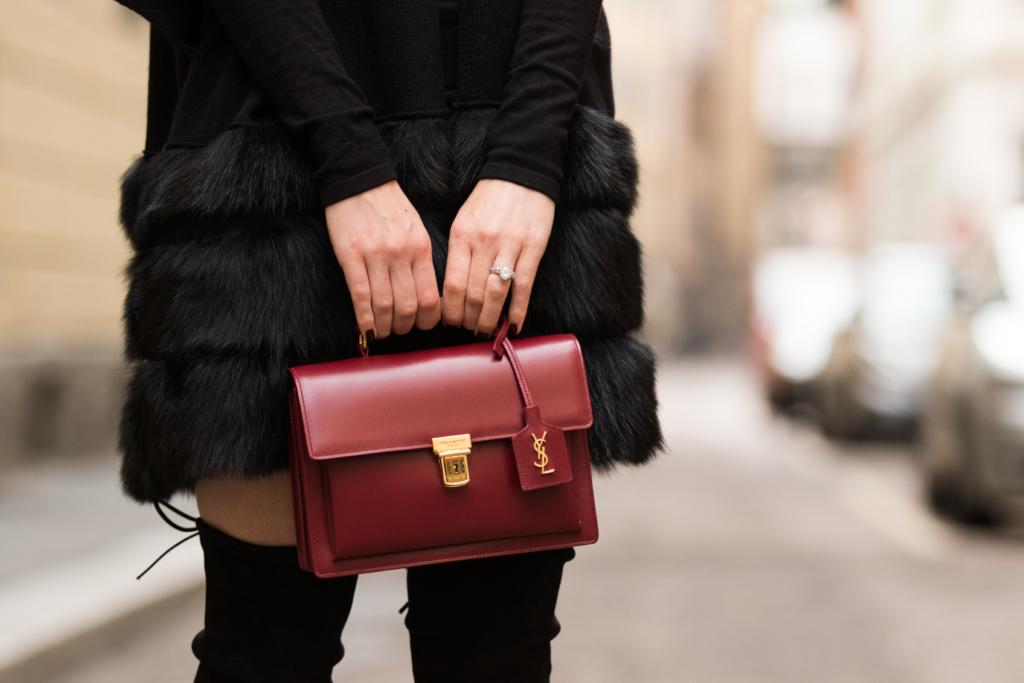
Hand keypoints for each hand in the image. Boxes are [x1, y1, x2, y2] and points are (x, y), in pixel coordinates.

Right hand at [325, 181, 440, 339]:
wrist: (359, 179)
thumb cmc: (389, 207)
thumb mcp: (416, 230)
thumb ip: (421, 261)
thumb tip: (425, 296)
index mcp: (421, 248)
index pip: (431, 297)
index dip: (428, 320)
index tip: (422, 326)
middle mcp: (402, 254)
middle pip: (409, 307)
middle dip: (405, 327)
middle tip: (399, 331)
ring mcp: (376, 256)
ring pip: (385, 305)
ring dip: (384, 327)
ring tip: (381, 332)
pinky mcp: (351, 255)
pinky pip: (360, 295)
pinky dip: (364, 317)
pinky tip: (365, 328)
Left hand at [442, 179, 554, 335]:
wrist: (521, 172)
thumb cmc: (489, 200)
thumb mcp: (463, 220)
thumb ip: (458, 252)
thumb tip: (452, 290)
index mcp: (462, 236)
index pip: (452, 284)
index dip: (450, 310)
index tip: (450, 322)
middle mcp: (483, 243)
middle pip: (473, 293)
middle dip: (469, 319)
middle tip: (469, 331)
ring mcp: (510, 245)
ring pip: (497, 293)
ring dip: (490, 318)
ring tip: (487, 331)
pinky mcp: (533, 247)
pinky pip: (524, 285)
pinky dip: (519, 308)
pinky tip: (514, 324)